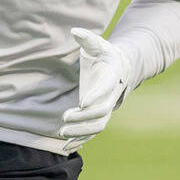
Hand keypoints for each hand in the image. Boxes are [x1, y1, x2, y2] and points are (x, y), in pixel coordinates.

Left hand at [59, 27, 131, 151]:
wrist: (117, 69)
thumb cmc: (103, 55)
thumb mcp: (97, 45)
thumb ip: (87, 38)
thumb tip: (74, 30)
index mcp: (111, 78)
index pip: (105, 89)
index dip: (95, 96)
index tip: (82, 102)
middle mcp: (110, 97)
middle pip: (101, 112)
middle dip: (83, 117)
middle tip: (64, 117)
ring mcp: (105, 109)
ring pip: (97, 126)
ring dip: (81, 132)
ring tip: (62, 133)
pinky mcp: (98, 118)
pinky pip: (91, 134)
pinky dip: (79, 141)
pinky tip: (65, 148)